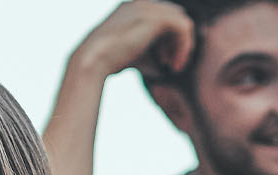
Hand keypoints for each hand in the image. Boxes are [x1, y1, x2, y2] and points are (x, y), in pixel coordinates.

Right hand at [71, 0, 194, 81]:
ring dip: (183, 44)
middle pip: (174, 14)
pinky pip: (183, 27)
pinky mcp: (156, 17)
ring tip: (174, 65)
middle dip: (176, 40)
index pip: (162, 15)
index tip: (165, 61)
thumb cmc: (108, 62)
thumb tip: (162, 63)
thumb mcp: (132, 51)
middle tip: (171, 63)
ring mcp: (148, 7)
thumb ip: (147, 49)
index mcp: (133, 7)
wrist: (93, 60)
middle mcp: (141, 2)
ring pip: (181, 20)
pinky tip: (174, 64)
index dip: (168, 38)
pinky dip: (184, 46)